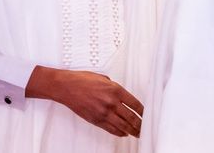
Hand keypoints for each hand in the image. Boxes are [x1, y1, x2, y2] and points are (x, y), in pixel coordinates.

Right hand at [26, 65, 143, 137]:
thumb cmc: (83, 80)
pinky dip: (119, 132)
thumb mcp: (104, 78)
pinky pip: (110, 129)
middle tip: (145, 128)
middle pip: (130, 117)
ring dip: (131, 131)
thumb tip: (121, 95)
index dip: (143, 111)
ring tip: (138, 134)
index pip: (135, 103)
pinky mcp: (95, 120)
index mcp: (115, 90)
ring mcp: (103, 112)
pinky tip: (124, 133)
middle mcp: (111, 102)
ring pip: (122, 125)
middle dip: (139, 124)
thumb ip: (115, 88)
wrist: (66, 87)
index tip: (147, 114)